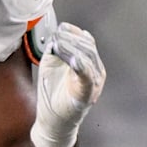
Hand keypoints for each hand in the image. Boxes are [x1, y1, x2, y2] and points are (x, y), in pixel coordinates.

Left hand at [30, 22, 104, 146]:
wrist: (52, 120)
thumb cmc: (53, 95)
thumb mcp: (51, 66)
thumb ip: (54, 49)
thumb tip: (53, 34)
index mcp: (88, 63)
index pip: (86, 41)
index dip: (74, 32)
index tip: (61, 27)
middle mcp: (94, 71)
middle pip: (88, 47)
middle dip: (72, 38)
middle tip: (57, 35)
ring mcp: (93, 82)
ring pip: (88, 58)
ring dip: (72, 48)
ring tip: (58, 44)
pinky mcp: (87, 93)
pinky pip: (87, 75)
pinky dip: (81, 65)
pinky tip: (73, 58)